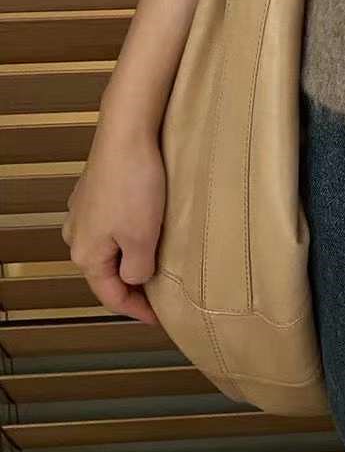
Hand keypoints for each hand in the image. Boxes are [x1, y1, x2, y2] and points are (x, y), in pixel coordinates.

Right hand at [61, 115, 164, 325]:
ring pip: (109, 245)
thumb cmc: (134, 185)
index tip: (159, 318)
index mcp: (84, 254)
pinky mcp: (94, 190)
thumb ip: (138, 269)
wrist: (126, 133)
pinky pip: (112, 222)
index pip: (110, 295)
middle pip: (106, 271)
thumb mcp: (141, 239)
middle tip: (160, 292)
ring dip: (131, 256)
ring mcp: (82, 210)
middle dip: (132, 283)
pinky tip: (147, 226)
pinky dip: (129, 232)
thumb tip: (137, 277)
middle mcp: (76, 234)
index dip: (136, 309)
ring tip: (157, 260)